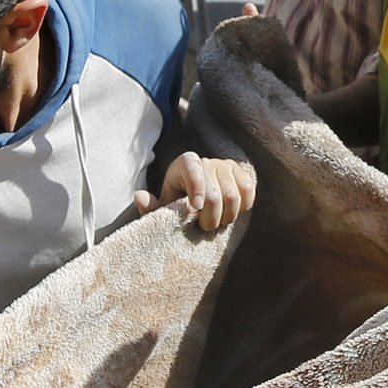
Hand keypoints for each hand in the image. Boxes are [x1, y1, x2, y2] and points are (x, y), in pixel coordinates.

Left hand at [135, 151, 256, 232]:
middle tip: (205, 227)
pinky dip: (242, 207)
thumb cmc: (179, 204)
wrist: (202, 200)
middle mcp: (206, 161)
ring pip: (233, 195)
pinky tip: (231, 212)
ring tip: (218, 221)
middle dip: (211, 217)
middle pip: (215, 193)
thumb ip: (152, 206)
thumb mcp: (165, 207)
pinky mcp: (242, 172)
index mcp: (184, 164)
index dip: (196, 187)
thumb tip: (140, 197)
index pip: (192, 168)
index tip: (195, 208)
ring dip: (227, 216)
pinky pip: (247, 191)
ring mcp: (225, 165)